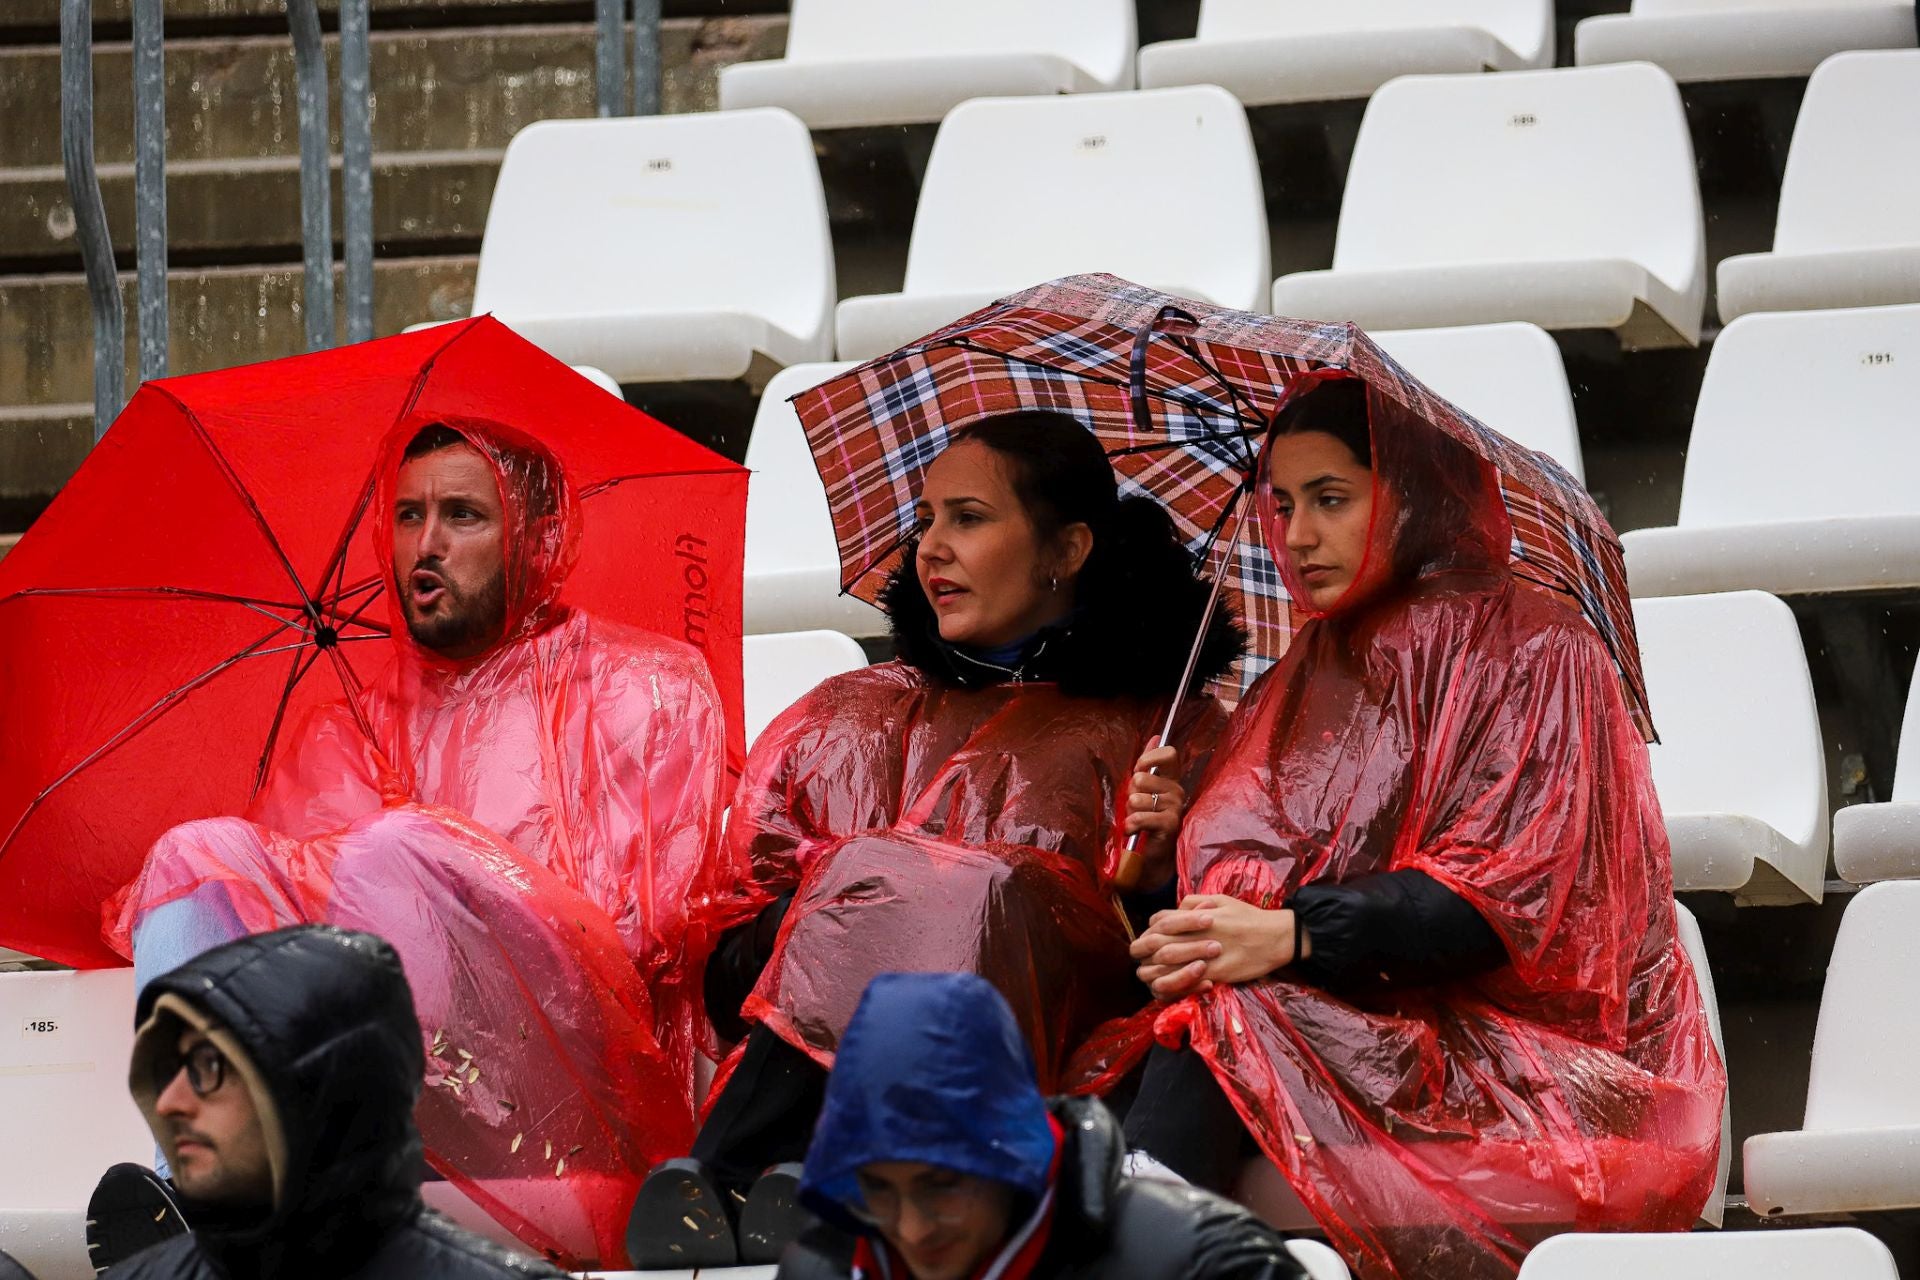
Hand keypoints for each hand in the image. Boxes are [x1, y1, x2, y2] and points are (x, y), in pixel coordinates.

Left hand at [1121, 740, 1183, 892]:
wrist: (1148, 857)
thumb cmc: (1144, 821)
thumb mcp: (1142, 790)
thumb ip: (1148, 764)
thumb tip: (1156, 736)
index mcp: (1171, 780)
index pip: (1169, 754)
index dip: (1148, 759)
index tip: (1138, 771)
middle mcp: (1177, 792)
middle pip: (1142, 778)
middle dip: (1130, 794)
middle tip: (1135, 807)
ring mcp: (1175, 808)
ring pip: (1137, 799)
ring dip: (1129, 812)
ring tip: (1135, 820)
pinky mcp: (1169, 825)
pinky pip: (1139, 817)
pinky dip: (1130, 826)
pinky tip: (1134, 831)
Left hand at [1129, 894, 1305, 1000]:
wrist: (1276, 936)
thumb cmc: (1248, 917)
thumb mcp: (1220, 899)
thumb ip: (1193, 901)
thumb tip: (1174, 909)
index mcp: (1193, 915)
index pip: (1157, 922)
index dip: (1150, 932)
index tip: (1152, 940)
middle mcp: (1193, 934)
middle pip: (1152, 945)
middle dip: (1144, 954)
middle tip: (1147, 961)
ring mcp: (1202, 955)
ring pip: (1163, 967)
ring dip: (1155, 973)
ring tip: (1157, 975)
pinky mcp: (1214, 974)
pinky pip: (1184, 984)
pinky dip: (1176, 986)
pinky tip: (1177, 985)